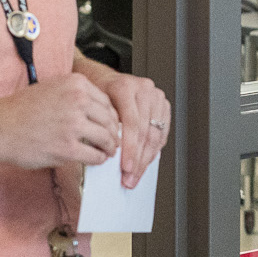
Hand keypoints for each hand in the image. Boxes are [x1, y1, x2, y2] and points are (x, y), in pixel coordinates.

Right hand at [0, 74, 119, 170]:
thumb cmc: (20, 109)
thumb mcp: (51, 88)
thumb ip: (75, 95)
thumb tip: (99, 111)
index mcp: (75, 84)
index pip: (107, 101)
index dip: (112, 116)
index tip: (111, 125)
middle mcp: (78, 101)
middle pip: (110, 120)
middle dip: (113, 133)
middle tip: (112, 141)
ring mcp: (73, 125)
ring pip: (106, 138)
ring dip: (109, 147)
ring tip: (107, 151)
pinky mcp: (67, 148)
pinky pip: (95, 155)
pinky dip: (99, 159)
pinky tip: (96, 159)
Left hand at [90, 71, 171, 187]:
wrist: (104, 80)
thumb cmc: (96, 94)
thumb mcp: (93, 107)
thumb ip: (102, 128)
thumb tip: (108, 158)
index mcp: (125, 87)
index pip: (132, 123)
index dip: (130, 149)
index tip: (126, 167)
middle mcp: (144, 89)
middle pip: (145, 131)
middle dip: (138, 158)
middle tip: (131, 176)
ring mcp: (156, 96)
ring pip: (156, 134)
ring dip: (147, 158)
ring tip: (137, 173)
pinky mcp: (163, 105)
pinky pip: (162, 132)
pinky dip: (154, 149)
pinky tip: (146, 160)